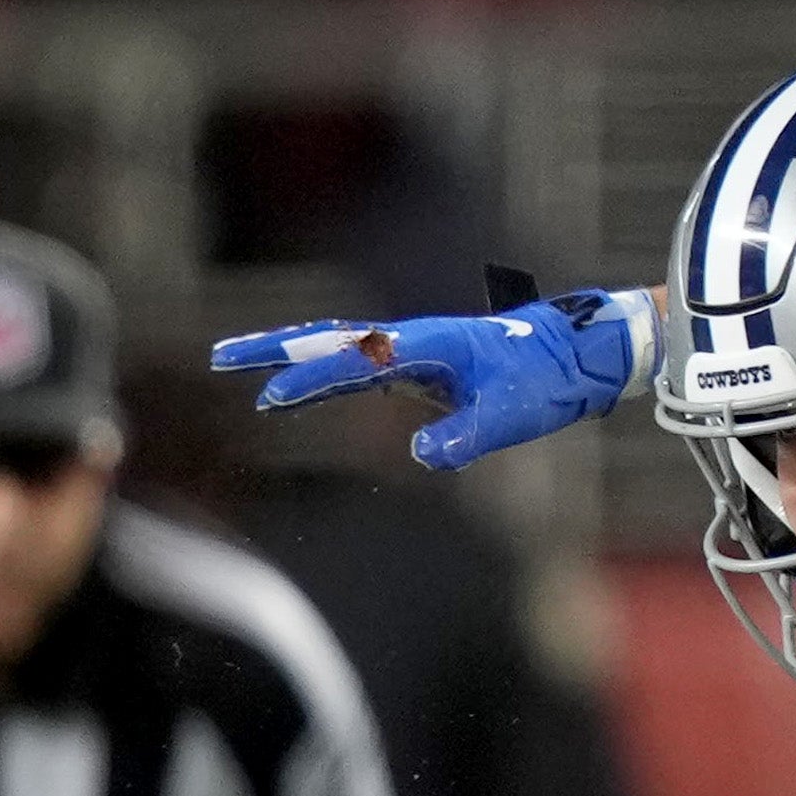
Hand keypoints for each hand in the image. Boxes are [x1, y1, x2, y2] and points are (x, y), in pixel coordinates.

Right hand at [212, 288, 647, 470]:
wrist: (577, 350)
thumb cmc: (545, 380)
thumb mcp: (511, 414)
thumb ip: (467, 435)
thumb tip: (423, 455)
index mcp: (426, 346)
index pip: (353, 364)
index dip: (309, 382)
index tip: (269, 399)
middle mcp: (409, 340)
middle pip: (325, 339)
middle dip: (271, 348)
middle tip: (219, 356)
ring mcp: (409, 347)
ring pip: (333, 344)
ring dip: (284, 351)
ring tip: (235, 360)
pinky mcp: (414, 360)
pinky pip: (351, 358)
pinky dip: (315, 363)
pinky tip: (297, 382)